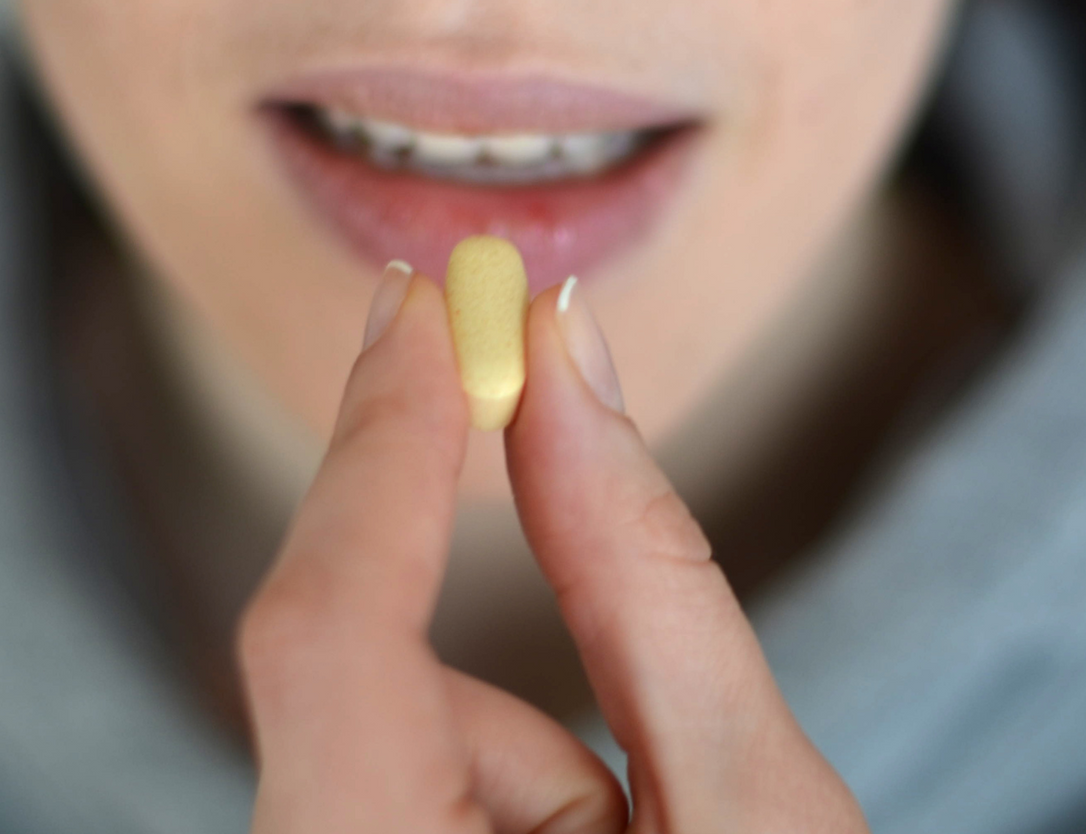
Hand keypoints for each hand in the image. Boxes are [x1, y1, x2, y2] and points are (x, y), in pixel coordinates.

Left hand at [236, 266, 868, 832]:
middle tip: (538, 426)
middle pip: (359, 670)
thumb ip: (650, 581)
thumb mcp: (754, 805)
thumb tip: (567, 356)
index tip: (423, 301)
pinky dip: (514, 781)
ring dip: (539, 754)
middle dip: (512, 637)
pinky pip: (405, 772)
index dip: (381, 442)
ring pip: (401, 725)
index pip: (330, 631)